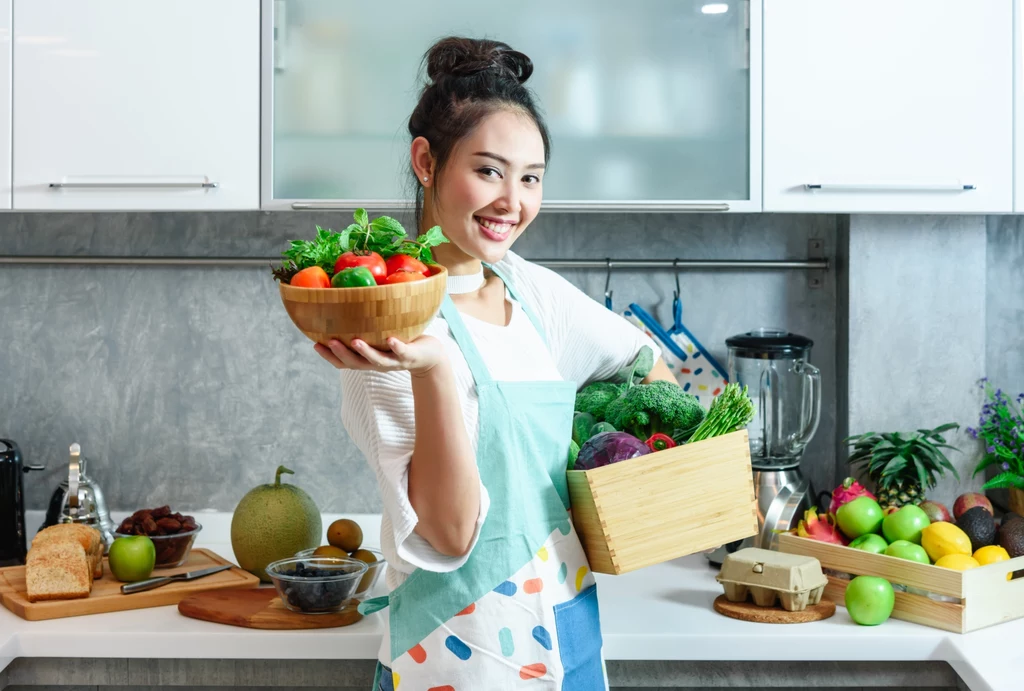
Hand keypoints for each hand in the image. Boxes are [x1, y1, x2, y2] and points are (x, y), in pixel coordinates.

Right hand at [314, 335, 445, 376]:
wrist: (430, 356)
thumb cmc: (402, 342)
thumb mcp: (380, 337)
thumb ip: (365, 329)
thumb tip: (346, 307)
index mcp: (368, 360)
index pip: (344, 362)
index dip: (329, 356)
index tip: (315, 344)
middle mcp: (378, 364)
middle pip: (356, 364)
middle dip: (341, 354)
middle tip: (328, 342)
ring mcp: (395, 361)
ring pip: (377, 361)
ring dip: (365, 352)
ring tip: (354, 341)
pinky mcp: (410, 356)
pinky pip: (402, 352)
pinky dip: (395, 346)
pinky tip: (390, 339)